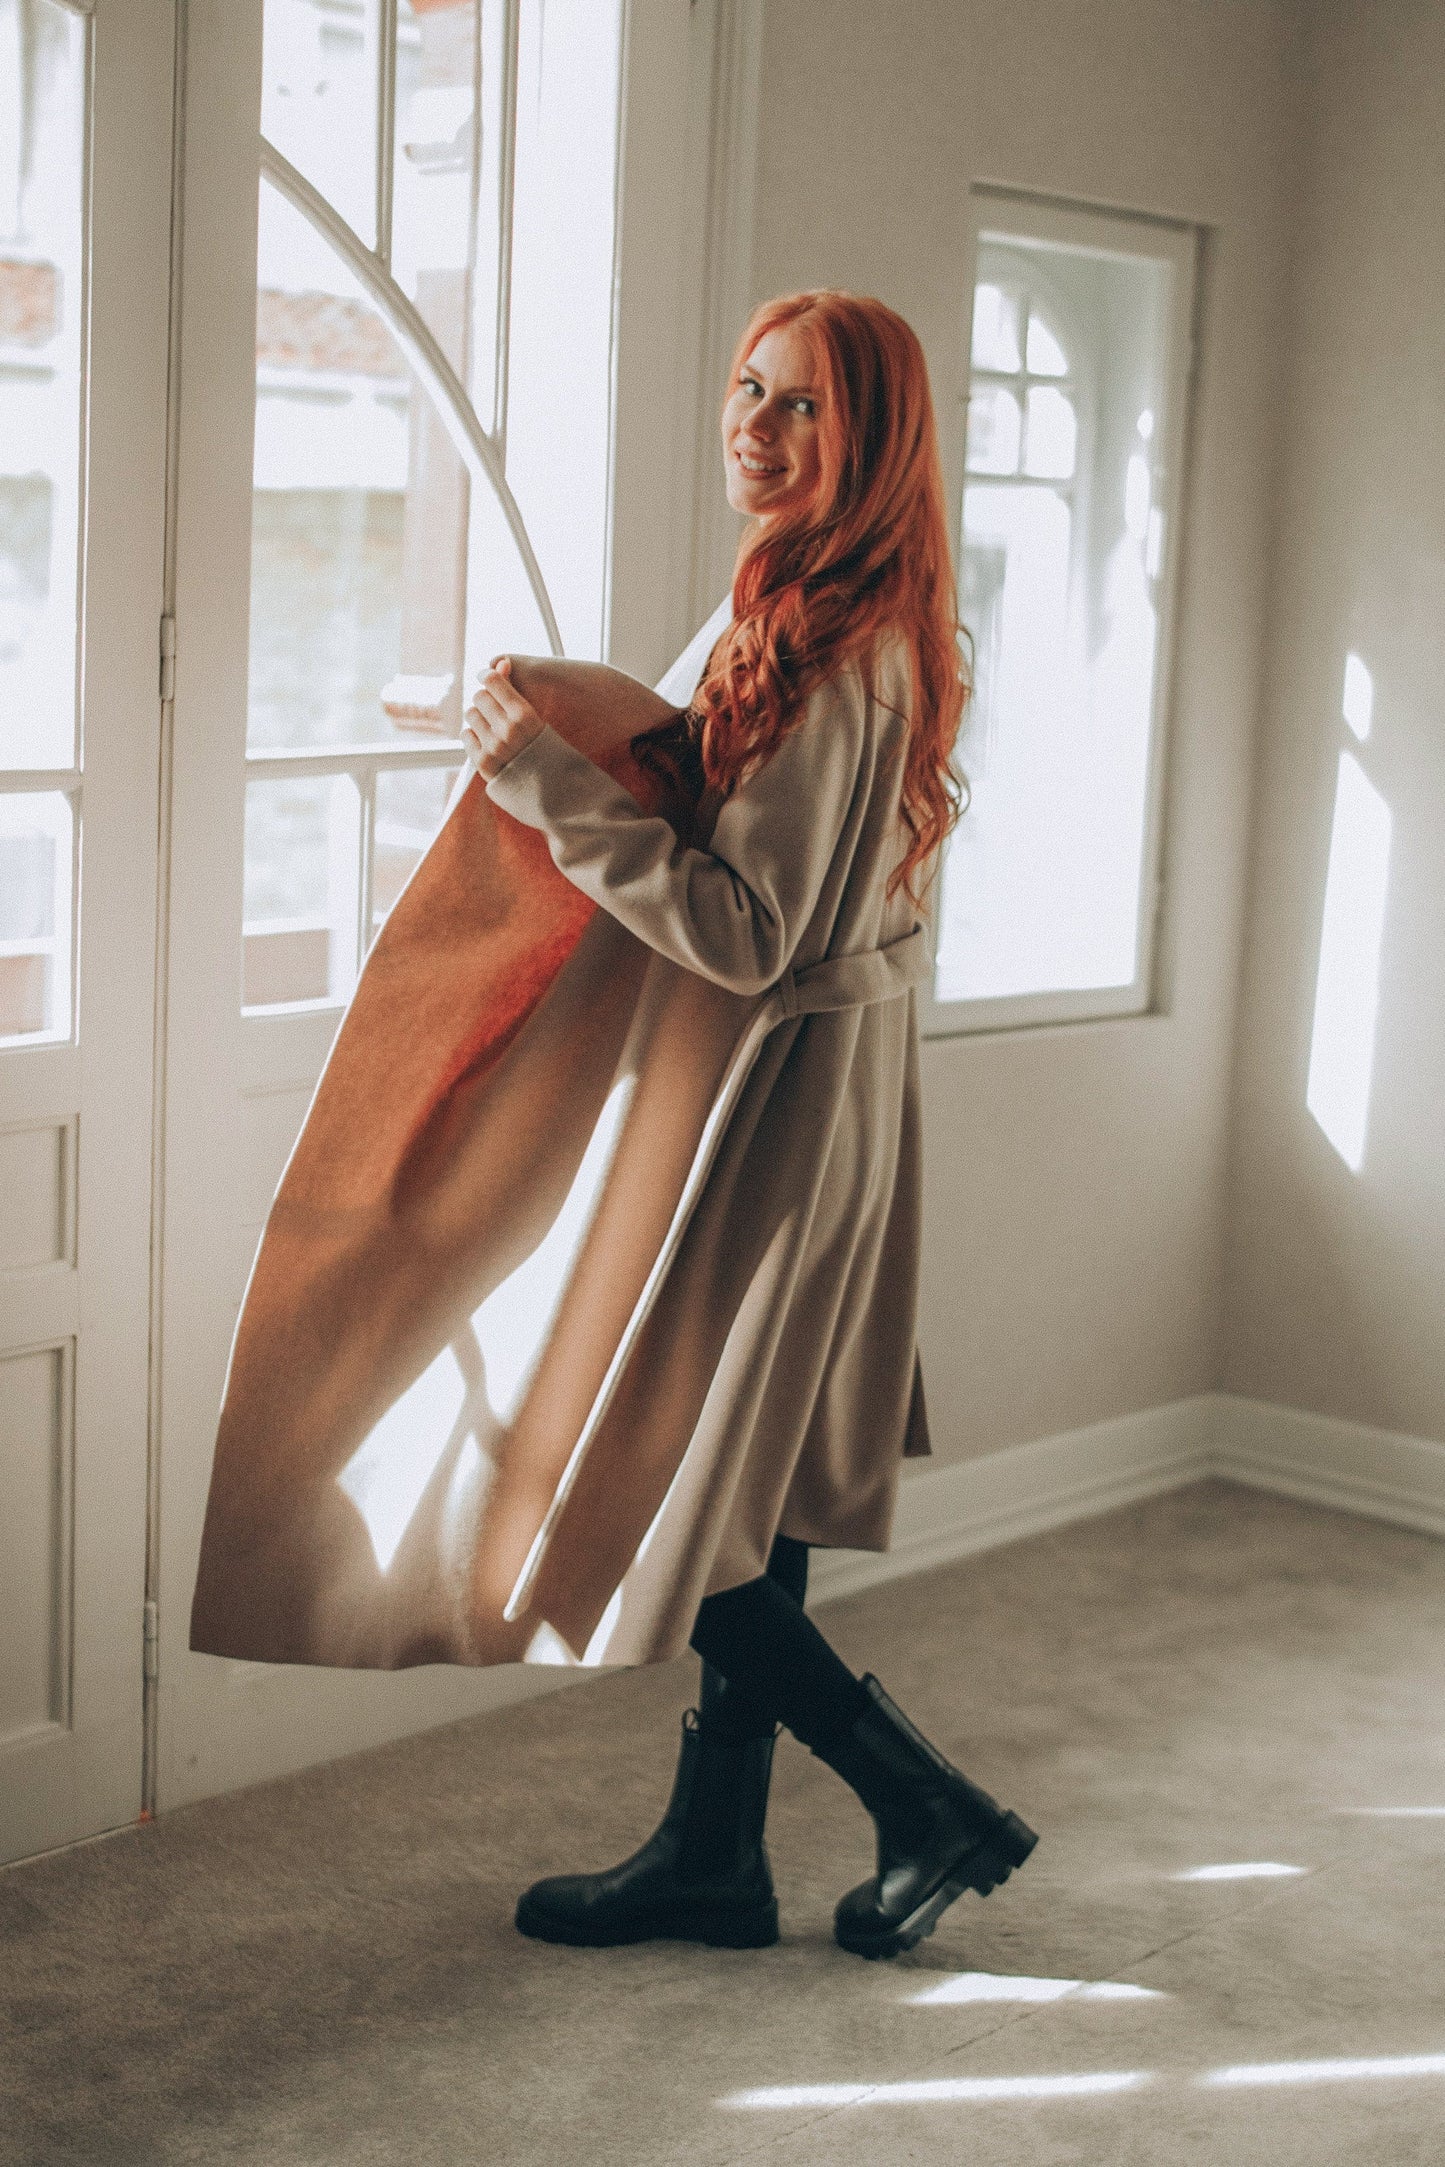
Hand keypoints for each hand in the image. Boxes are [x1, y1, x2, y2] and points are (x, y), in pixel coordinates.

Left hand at [461, 657, 543, 779]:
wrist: (549, 789)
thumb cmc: (541, 747)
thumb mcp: (534, 716)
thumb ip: (514, 689)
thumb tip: (501, 661)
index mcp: (525, 715)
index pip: (492, 681)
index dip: (487, 676)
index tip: (487, 678)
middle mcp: (508, 730)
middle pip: (479, 696)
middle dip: (485, 700)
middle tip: (495, 711)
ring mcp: (494, 747)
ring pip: (470, 714)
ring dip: (478, 718)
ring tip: (492, 728)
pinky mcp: (482, 763)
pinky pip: (466, 735)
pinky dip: (474, 736)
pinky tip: (487, 743)